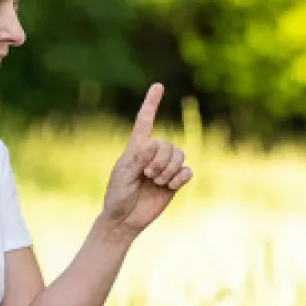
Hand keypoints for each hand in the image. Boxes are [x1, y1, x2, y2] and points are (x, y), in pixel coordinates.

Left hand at [101, 84, 193, 233]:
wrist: (125, 220)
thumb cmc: (117, 196)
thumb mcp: (123, 175)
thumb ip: (137, 159)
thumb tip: (153, 145)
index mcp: (136, 149)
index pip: (144, 121)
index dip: (151, 103)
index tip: (158, 85)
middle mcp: (152, 155)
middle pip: (168, 144)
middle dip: (161, 160)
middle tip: (148, 175)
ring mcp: (165, 168)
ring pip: (180, 156)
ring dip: (170, 169)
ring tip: (157, 182)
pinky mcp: (175, 182)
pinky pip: (188, 171)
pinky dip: (180, 178)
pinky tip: (169, 186)